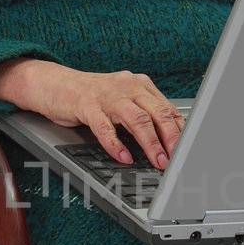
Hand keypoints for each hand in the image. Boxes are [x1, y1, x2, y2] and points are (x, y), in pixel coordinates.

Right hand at [0, 58, 184, 168]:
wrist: (54, 83)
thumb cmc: (92, 97)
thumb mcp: (123, 102)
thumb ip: (144, 115)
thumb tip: (170, 141)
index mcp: (140, 85)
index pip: (168, 109)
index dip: (181, 132)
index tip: (189, 151)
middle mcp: (127, 87)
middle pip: (157, 113)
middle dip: (171, 138)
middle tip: (178, 159)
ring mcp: (107, 95)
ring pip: (136, 119)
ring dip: (150, 143)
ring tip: (158, 161)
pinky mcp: (87, 105)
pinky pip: (105, 127)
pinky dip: (116, 144)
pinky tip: (123, 157)